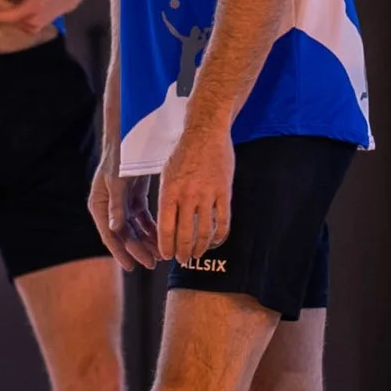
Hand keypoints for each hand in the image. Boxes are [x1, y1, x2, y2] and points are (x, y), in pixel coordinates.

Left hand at [0, 0, 65, 39]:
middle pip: (8, 16)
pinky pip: (15, 23)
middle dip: (0, 5)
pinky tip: (15, 5)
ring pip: (11, 20)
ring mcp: (34, 27)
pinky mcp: (32, 30)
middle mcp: (34, 20)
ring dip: (5, 10)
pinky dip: (12, 15)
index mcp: (35, 6)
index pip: (10, 14)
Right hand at [92, 157, 156, 270]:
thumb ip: (117, 206)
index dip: (121, 252)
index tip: (132, 266)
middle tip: (152, 263)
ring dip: (146, 241)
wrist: (128, 139)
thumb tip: (114, 230)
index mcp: (99, 206)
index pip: (110, 236)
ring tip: (160, 254)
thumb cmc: (119, 158)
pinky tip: (161, 237)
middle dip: (138, 250)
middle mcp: (108, 208)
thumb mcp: (117, 182)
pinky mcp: (133, 199)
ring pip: (134, 229)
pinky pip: (142, 219)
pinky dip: (150, 228)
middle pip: (123, 235)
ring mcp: (121, 204)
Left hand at [156, 116, 234, 268]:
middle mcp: (187, 196)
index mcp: (169, 192)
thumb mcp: (165, 175)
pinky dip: (218, 236)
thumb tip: (166, 226)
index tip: (167, 255)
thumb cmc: (183, 153)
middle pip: (185, 235)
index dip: (166, 247)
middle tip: (182, 260)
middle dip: (182, 253)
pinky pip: (223, 221)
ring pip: (204, 232)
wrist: (206, 131)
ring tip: (197, 254)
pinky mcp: (224, 192)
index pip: (165, 229)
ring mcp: (207, 194)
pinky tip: (214, 241)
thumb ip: (166, 200)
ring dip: (200, 248)